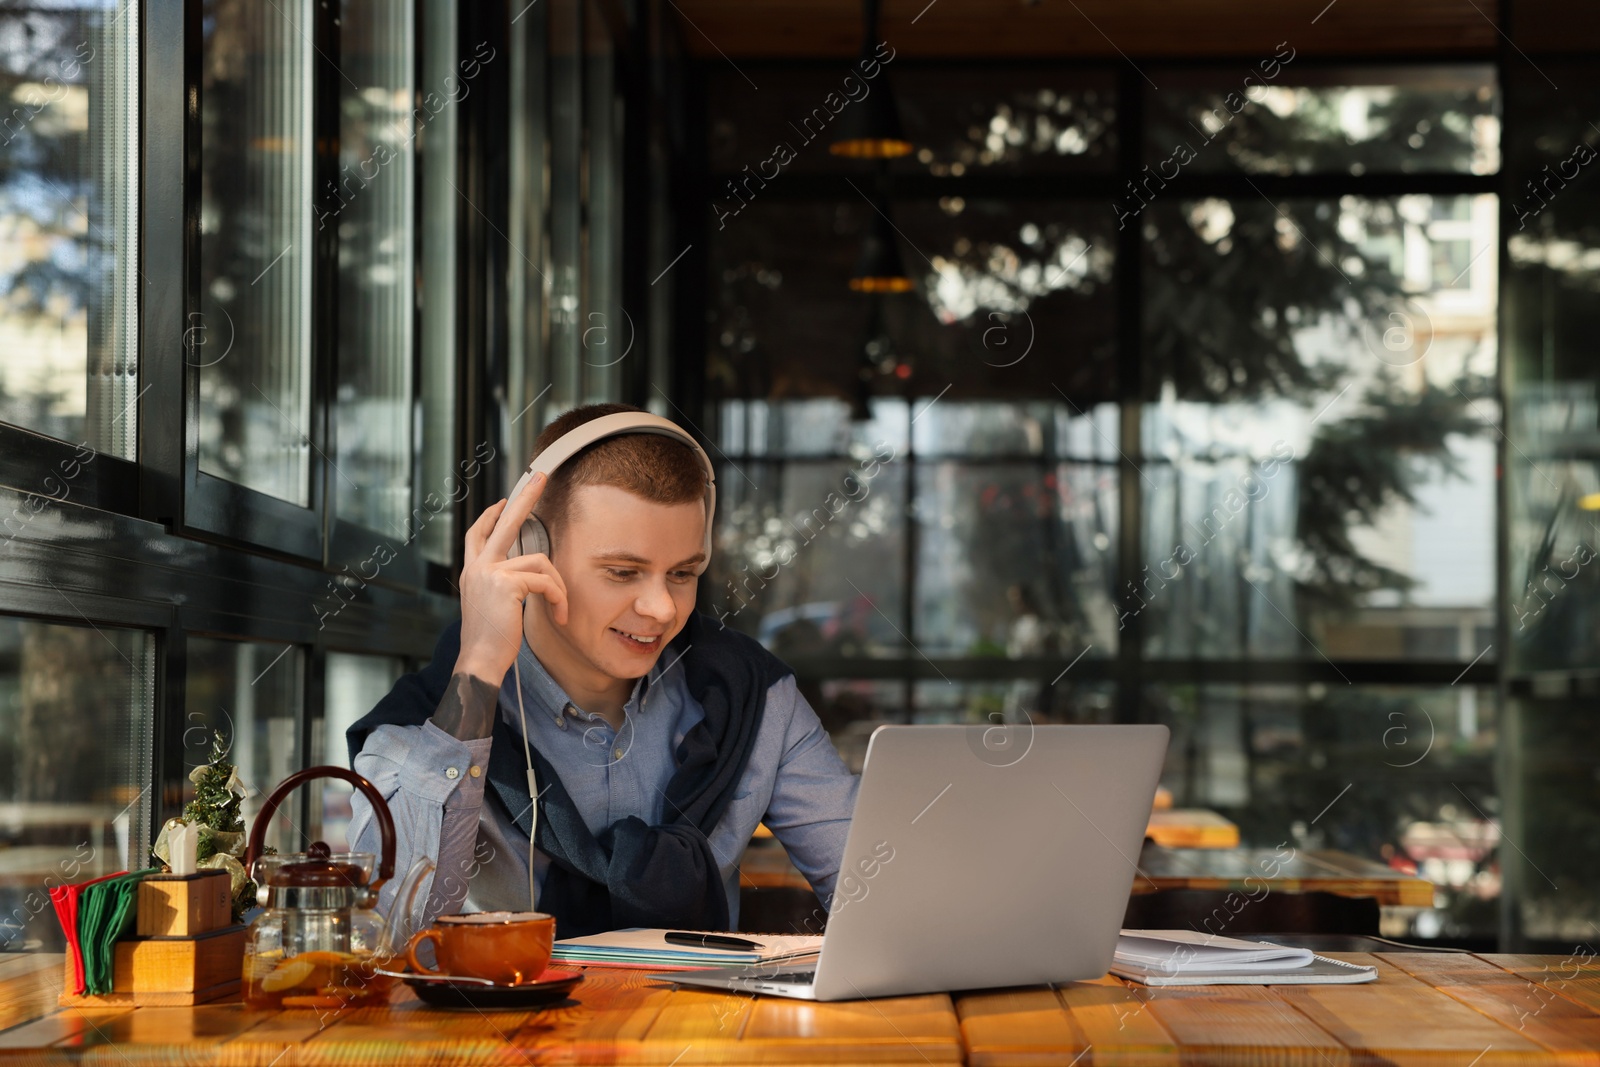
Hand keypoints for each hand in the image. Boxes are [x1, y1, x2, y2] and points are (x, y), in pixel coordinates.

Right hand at [454, 473, 569, 684]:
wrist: (479, 661)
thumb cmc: (489, 641)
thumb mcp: (490, 607)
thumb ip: (500, 587)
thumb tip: (524, 578)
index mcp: (473, 572)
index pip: (478, 534)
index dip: (492, 515)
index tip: (503, 501)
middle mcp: (478, 568)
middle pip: (504, 523)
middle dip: (524, 497)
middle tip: (539, 476)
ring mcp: (490, 573)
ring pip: (540, 562)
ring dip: (558, 586)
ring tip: (561, 609)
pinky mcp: (507, 584)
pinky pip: (545, 581)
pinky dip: (558, 597)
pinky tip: (559, 615)